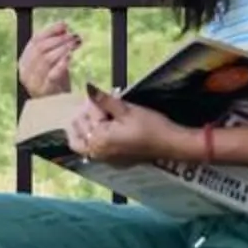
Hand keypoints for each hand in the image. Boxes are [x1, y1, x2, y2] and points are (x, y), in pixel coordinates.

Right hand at [18, 19, 80, 95]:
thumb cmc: (54, 83)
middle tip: (72, 35)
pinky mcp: (44, 91)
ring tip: (74, 44)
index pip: (34, 40)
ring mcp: (33, 82)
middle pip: (40, 49)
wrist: (55, 108)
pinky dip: (61, 64)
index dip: (50, 31)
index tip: (64, 25)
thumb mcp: (53, 62)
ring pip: (46, 59)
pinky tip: (70, 57)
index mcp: (24, 61)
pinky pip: (52, 74)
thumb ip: (55, 45)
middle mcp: (25, 71)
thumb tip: (63, 26)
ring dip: (62, 49)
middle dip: (58, 39)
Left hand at [65, 89, 179, 164]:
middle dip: (83, 115)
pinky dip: (90, 139)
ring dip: (83, 128)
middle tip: (93, 102)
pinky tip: (99, 127)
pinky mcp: (113, 161)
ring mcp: (104, 159)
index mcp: (98, 139)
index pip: (86, 117)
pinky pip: (93, 150)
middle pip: (78, 132)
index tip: (96, 93)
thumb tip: (88, 87)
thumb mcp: (126, 110)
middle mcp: (97, 152)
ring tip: (92, 114)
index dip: (91, 102)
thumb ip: (104, 100)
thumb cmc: (150, 126)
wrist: (169, 144)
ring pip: (82, 144)